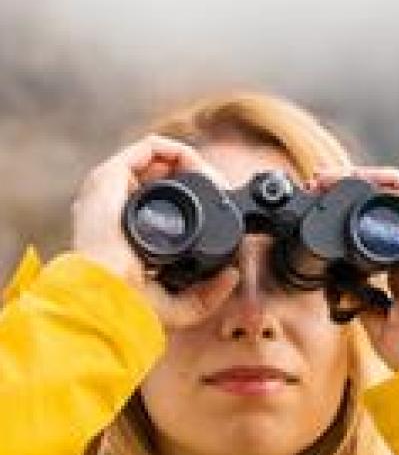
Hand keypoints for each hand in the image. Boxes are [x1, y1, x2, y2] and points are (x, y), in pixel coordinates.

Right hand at [72, 134, 239, 329]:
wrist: (110, 294)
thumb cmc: (133, 306)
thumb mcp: (179, 306)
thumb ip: (207, 295)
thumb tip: (233, 275)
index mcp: (127, 236)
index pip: (161, 207)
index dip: (192, 204)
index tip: (218, 211)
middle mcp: (117, 210)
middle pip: (161, 180)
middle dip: (195, 181)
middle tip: (220, 192)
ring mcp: (112, 192)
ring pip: (157, 162)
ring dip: (189, 163)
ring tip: (211, 181)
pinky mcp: (110, 176)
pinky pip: (148, 148)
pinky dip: (176, 151)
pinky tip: (195, 165)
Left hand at [309, 166, 398, 369]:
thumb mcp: (378, 327)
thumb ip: (361, 304)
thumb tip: (339, 289)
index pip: (373, 230)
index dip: (345, 216)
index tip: (316, 210)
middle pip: (382, 207)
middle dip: (348, 190)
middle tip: (316, 185)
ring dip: (366, 178)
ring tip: (332, 177)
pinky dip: (394, 180)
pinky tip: (366, 176)